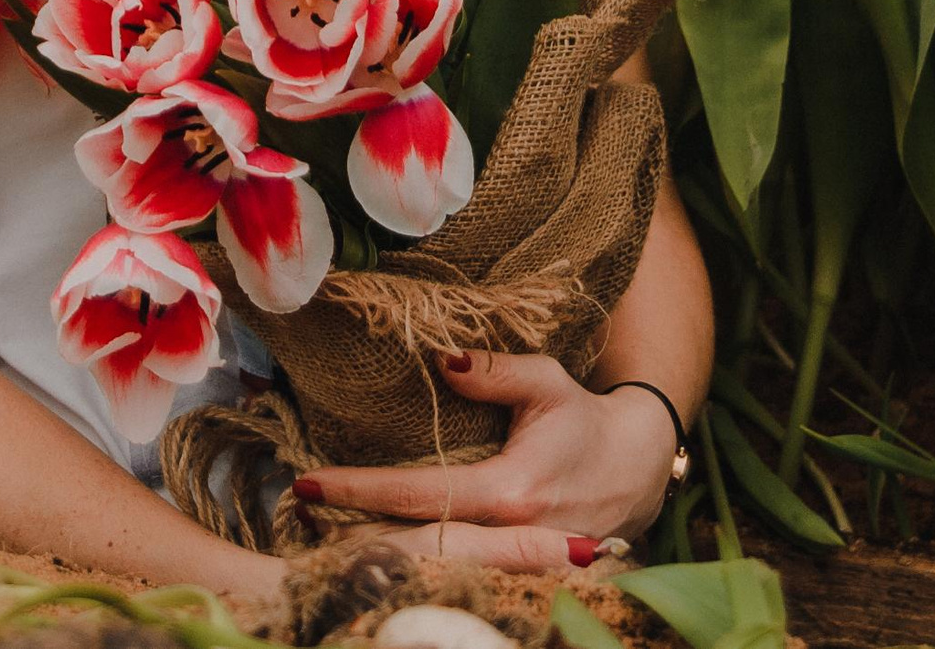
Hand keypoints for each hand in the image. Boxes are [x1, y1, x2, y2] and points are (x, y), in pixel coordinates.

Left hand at [290, 352, 679, 561]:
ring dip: (377, 556)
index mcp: (510, 493)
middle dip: (353, 535)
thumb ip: (495, 371)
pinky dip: (416, 569)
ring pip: (435, 568)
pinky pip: (459, 575)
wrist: (639, 470)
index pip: (419, 494)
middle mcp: (510, 539)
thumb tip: (442, 359)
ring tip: (316, 539)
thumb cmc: (585, 419)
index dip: (360, 490)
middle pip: (416, 546)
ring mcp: (516, 565)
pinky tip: (374, 558)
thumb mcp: (547, 382)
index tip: (308, 484)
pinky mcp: (518, 574)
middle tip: (296, 517)